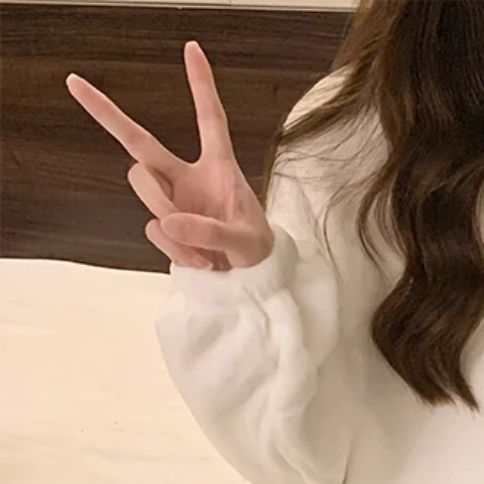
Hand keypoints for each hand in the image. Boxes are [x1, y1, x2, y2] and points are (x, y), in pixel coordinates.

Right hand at [66, 41, 273, 270]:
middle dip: (106, 112)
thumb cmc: (256, 252)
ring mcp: (172, 200)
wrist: (250, 283)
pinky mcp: (164, 226)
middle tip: (75, 83)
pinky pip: (155, 229)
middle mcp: (188, 177)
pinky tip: (201, 262)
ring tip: (206, 251)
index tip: (192, 48)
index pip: (209, 119)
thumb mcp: (244, 241)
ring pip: (143, 187)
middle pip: (139, 142)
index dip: (201, 85)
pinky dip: (177, 250)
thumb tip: (170, 223)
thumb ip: (210, 231)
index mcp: (219, 168)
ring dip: (167, 215)